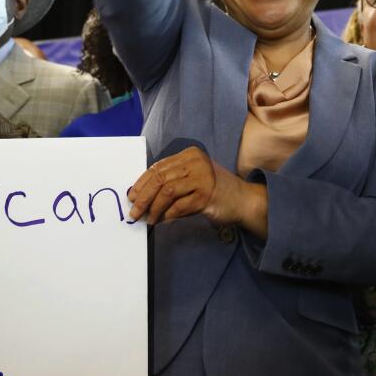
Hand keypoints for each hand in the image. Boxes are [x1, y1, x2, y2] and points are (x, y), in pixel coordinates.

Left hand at [127, 146, 264, 233]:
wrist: (243, 200)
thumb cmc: (214, 190)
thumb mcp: (191, 179)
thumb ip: (171, 182)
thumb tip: (140, 195)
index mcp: (189, 155)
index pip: (157, 167)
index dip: (141, 183)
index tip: (132, 197)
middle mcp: (195, 162)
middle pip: (159, 179)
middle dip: (143, 198)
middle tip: (134, 213)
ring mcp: (202, 177)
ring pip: (166, 192)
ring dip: (154, 208)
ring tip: (149, 220)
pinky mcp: (206, 194)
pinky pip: (180, 206)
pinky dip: (169, 215)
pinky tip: (164, 221)